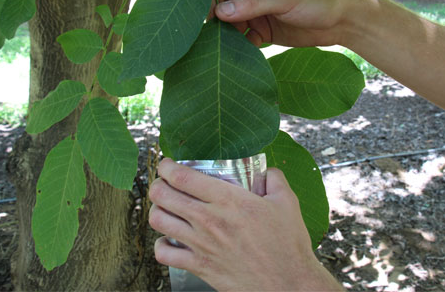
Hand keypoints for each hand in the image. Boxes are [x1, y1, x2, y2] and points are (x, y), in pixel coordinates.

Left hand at [148, 158, 341, 290]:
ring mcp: (201, 244)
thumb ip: (275, 179)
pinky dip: (161, 244)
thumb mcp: (287, 202)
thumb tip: (268, 171)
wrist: (287, 284)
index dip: (166, 166)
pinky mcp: (199, 266)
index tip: (166, 164)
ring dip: (157, 210)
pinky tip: (169, 239)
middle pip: (162, 195)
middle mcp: (208, 220)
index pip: (182, 176)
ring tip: (164, 207)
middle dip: (157, 184)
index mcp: (228, 199)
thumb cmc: (288, 245)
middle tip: (163, 183)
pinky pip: (164, 254)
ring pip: (158, 221)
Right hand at [211, 0, 351, 47]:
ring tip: (223, 49)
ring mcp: (256, 14)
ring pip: (231, 25)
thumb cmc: (317, 0)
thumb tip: (220, 12)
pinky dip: (241, 47)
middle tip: (210, 37)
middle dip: (216, 20)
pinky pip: (243, 40)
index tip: (208, 15)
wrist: (341, 22)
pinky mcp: (263, 32)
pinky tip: (243, 55)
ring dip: (226, 36)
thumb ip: (254, 4)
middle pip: (223, 6)